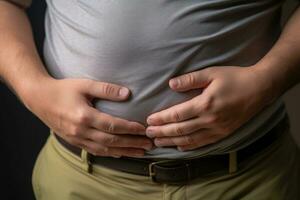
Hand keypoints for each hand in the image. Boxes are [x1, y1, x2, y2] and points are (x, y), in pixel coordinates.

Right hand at [23, 77, 152, 157]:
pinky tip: (120, 153)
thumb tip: (128, 94)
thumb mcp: (85, 85)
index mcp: (84, 116)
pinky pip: (95, 150)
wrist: (39, 98)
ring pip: (105, 149)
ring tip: (140, 152)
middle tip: (149, 144)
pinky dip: (110, 153)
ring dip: (124, 151)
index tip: (144, 129)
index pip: (113, 125)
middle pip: (112, 140)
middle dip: (132, 143)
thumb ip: (106, 89)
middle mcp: (81, 131)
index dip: (130, 128)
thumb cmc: (63, 89)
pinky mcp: (74, 141)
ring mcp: (77, 138)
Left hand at [146, 66, 273, 150]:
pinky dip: (189, 146)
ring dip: (171, 142)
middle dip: (162, 132)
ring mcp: (217, 129)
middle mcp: (210, 120)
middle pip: (180, 130)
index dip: (161, 119)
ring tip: (158, 143)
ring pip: (189, 139)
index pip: (177, 115)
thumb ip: (190, 79)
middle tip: (147, 134)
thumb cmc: (234, 78)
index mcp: (205, 104)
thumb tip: (170, 84)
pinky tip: (179, 147)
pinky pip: (203, 143)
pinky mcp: (223, 133)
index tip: (149, 120)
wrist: (259, 89)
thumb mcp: (212, 73)